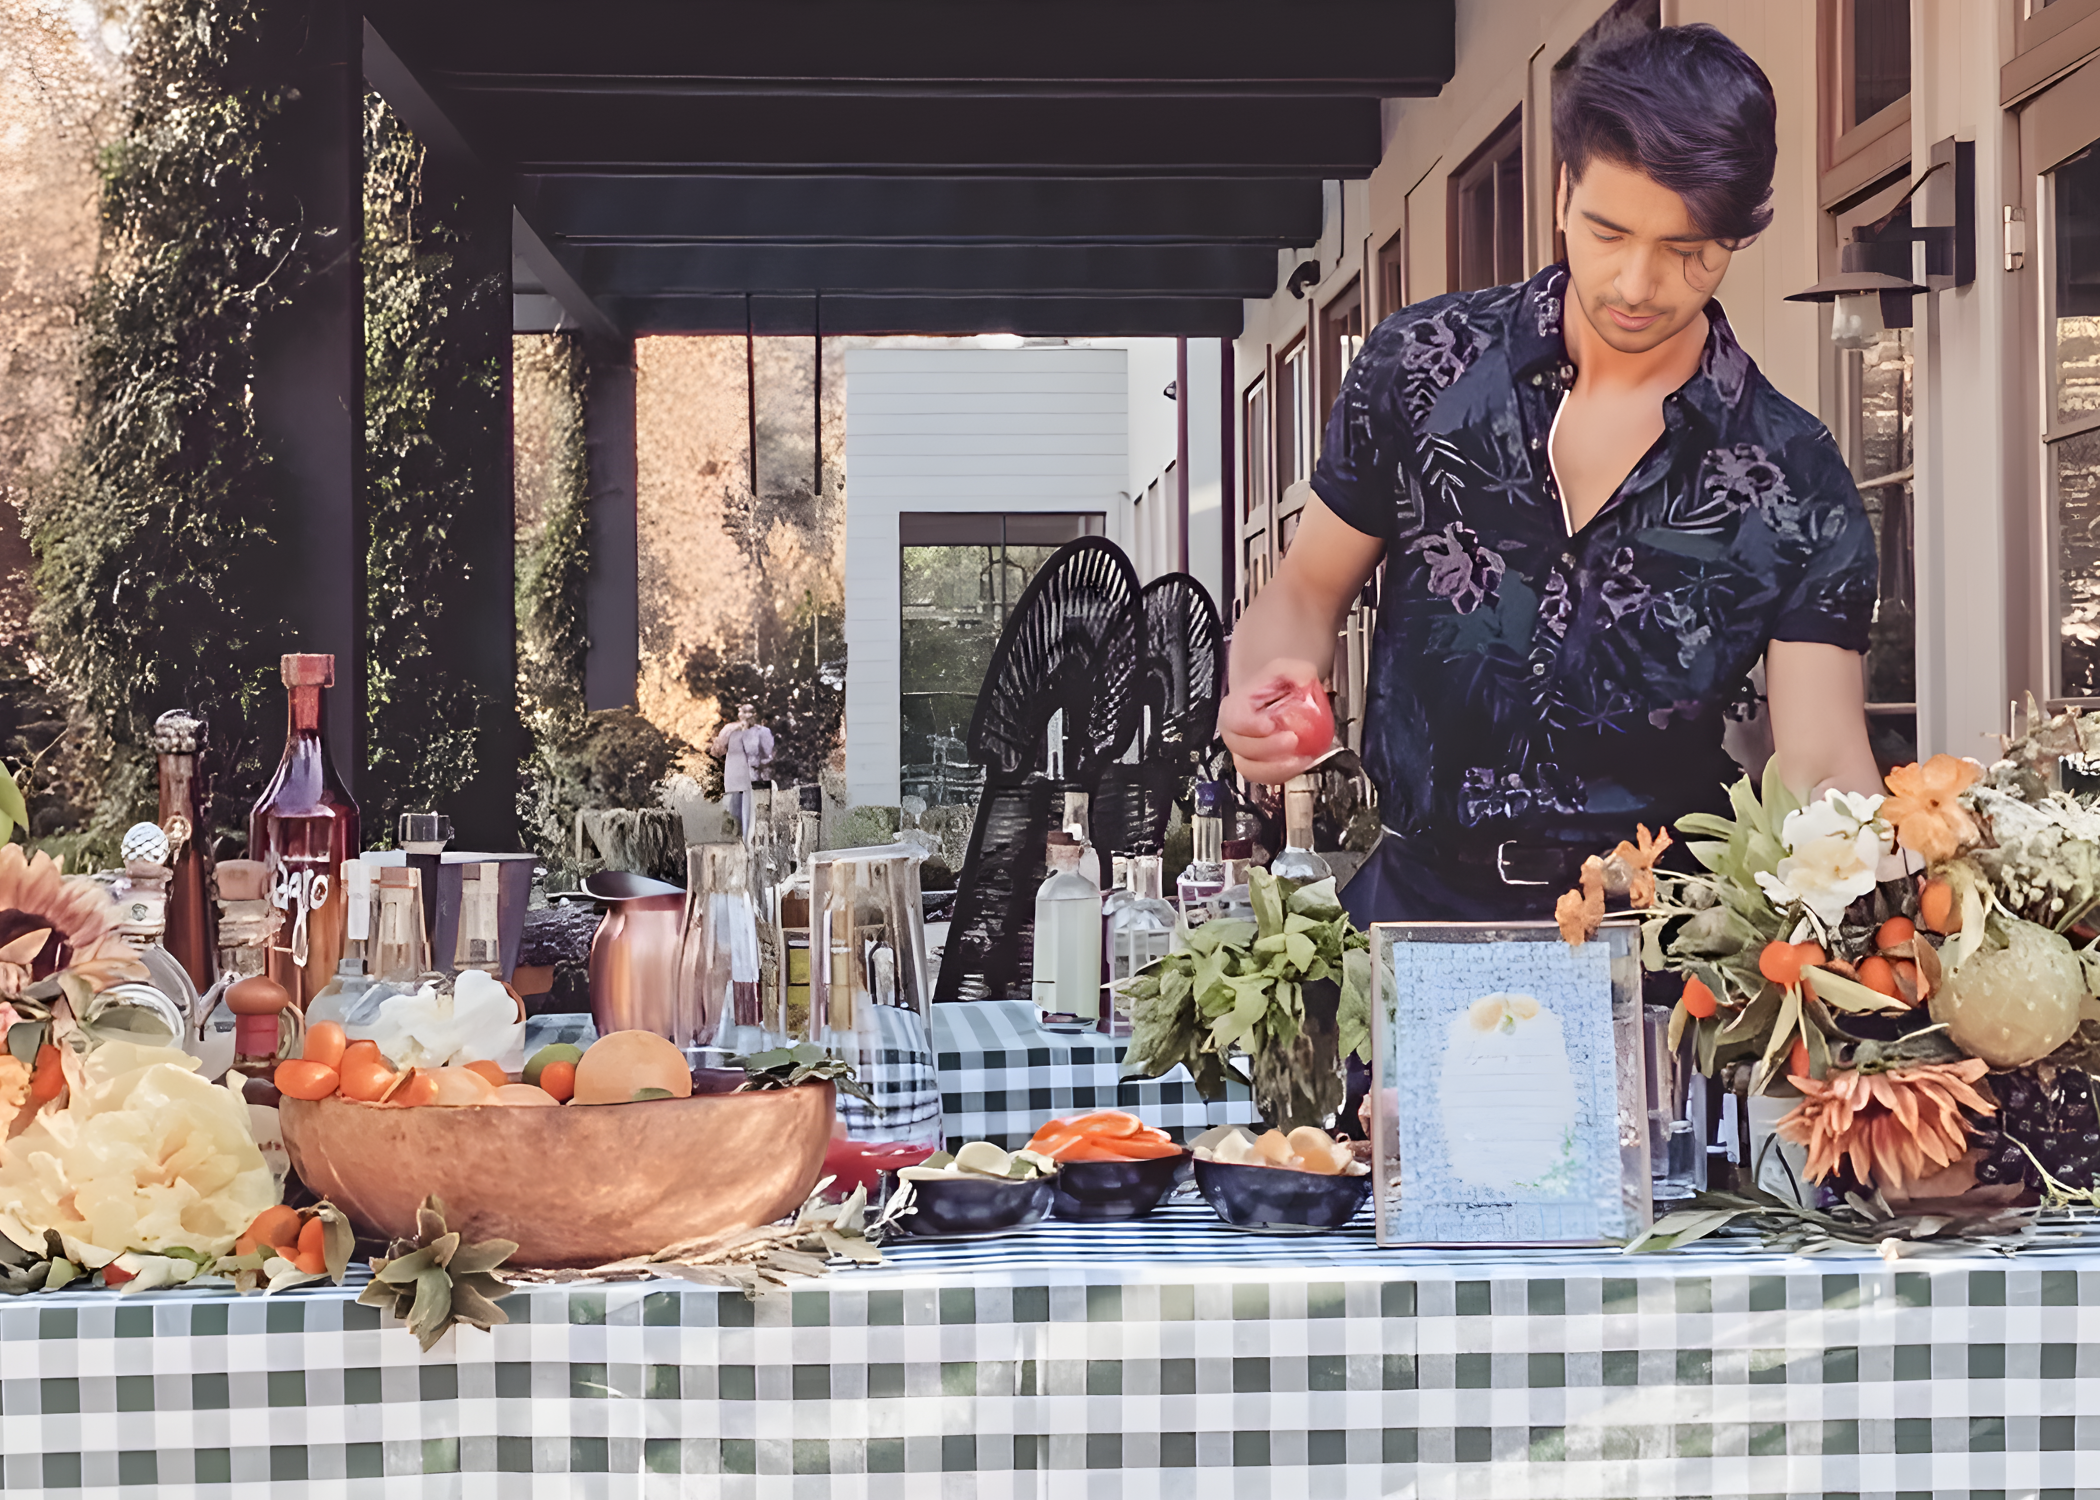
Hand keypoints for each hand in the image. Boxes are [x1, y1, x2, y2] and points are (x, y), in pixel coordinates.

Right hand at [1219, 658, 1332, 784]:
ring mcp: (1244, 753)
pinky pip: (1265, 777)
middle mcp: (1233, 733)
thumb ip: (1297, 671)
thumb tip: (1305, 681)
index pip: (1234, 719)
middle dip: (1267, 748)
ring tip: (1300, 758)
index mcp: (1233, 707)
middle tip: (1293, 740)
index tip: (1269, 724)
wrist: (1280, 698)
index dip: (1250, 725)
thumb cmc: (1279, 684)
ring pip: (1250, 768)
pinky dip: (1283, 774)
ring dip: (1274, 768)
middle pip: (1241, 747)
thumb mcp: (1289, 668)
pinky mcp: (1258, 767)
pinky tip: (1301, 763)